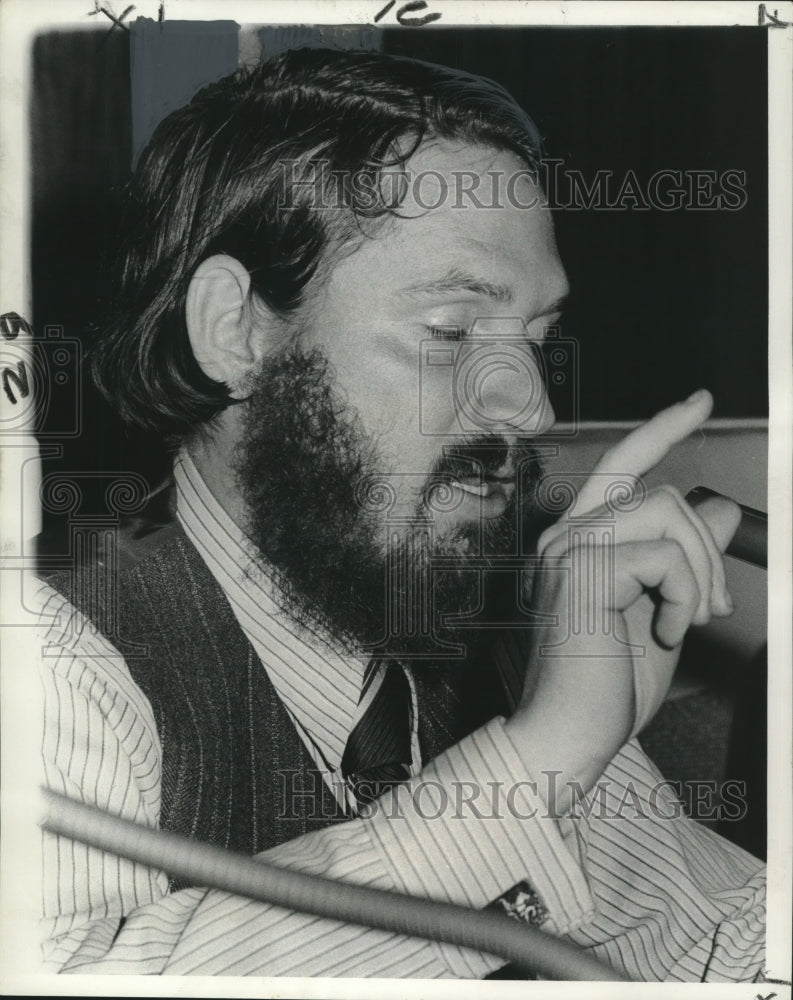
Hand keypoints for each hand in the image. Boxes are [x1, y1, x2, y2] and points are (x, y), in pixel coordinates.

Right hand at [505, 390, 740, 806]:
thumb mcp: (662, 614)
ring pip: (667, 514)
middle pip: (663, 492)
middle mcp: (567, 536)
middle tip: (714, 605)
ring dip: (698, 573)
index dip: (662, 429)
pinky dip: (681, 597)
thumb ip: (684, 562)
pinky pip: (663, 555)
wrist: (566, 736)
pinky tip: (663, 631)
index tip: (699, 402)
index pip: (623, 468)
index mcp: (580, 543)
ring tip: (687, 620)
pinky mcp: (582, 570)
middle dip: (708, 547)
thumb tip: (717, 510)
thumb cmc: (604, 688)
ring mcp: (569, 549)